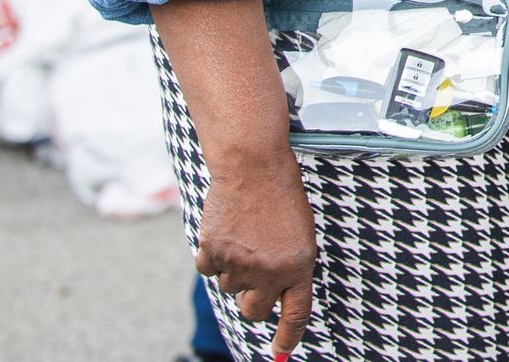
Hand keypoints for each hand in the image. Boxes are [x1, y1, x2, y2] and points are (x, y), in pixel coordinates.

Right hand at [194, 154, 316, 356]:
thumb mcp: (299, 233)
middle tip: (255, 275)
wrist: (254, 165)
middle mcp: (271, 271)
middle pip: (254, 311)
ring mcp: (240, 264)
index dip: (288, 336)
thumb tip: (272, 298)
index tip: (281, 353)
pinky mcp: (213, 253)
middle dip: (253, 301)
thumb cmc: (281, 195)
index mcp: (300, 265)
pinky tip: (225, 231)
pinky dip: (213, 256)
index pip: (296, 313)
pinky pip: (209, 270)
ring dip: (234, 270)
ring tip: (245, 235)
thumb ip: (288, 266)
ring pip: (230, 288)